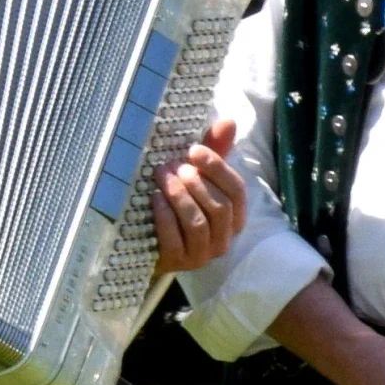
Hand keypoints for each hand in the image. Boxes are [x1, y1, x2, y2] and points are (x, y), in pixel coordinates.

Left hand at [148, 119, 248, 276]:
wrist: (147, 243)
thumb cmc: (177, 204)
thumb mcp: (196, 177)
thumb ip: (214, 152)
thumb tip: (229, 121)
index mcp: (234, 217)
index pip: (237, 191)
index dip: (217, 168)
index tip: (194, 150)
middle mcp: (224, 238)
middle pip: (220, 207)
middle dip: (196, 182)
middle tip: (172, 165)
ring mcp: (203, 254)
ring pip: (199, 223)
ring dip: (180, 196)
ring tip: (162, 177)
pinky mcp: (179, 263)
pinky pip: (175, 239)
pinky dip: (165, 216)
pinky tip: (154, 198)